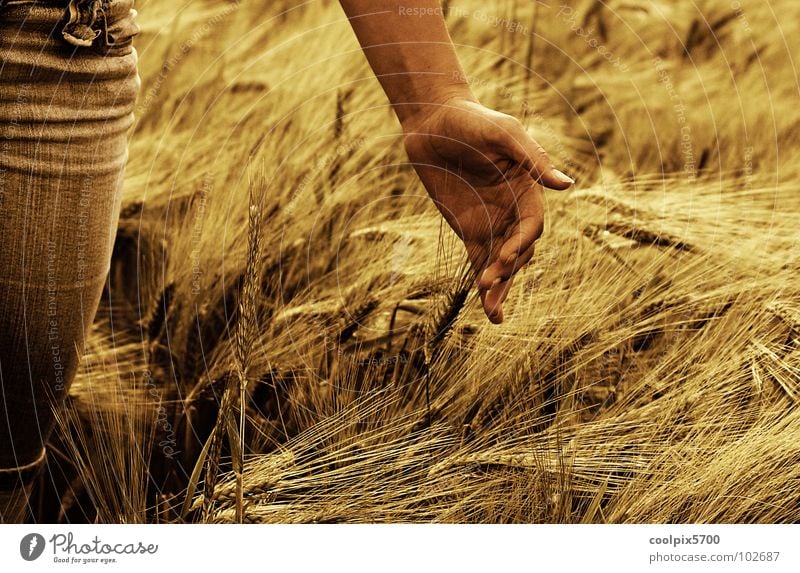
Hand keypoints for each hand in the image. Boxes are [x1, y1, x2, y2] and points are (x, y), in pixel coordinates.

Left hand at [402, 97, 573, 323]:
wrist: (433, 119)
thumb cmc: (472, 119)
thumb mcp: (503, 133)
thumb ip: (532, 159)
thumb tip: (567, 185)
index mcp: (526, 189)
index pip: (532, 226)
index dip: (522, 243)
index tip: (505, 256)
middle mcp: (512, 209)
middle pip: (520, 250)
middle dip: (508, 269)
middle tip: (489, 283)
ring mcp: (491, 222)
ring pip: (502, 262)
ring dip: (500, 287)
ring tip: (494, 312)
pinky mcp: (469, 229)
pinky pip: (480, 261)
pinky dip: (484, 285)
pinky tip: (488, 309)